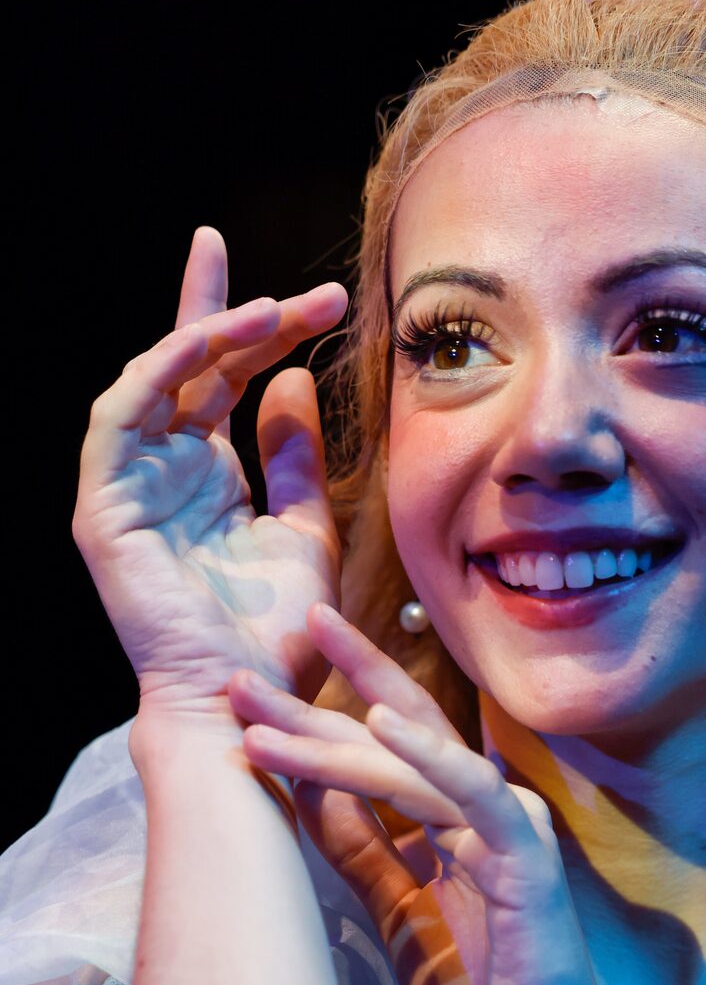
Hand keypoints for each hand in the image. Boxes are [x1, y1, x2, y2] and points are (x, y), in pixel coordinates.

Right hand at [72, 225, 348, 721]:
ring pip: (153, 381)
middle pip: (186, 368)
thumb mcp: (305, 531)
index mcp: (207, 479)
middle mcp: (163, 474)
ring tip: (269, 311)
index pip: (222, 382)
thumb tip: (291, 380)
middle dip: (235, 313)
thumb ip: (296, 461)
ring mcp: (129, 489)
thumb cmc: (280, 637)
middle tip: (292, 281)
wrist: (251, 703)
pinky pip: (120, 419)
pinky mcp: (103, 508)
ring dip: (205, 335)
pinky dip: (159, 374)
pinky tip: (208, 345)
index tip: (322, 299)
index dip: (261, 332)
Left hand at [227, 602, 629, 984]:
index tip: (249, 690)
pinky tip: (381, 722)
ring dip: (335, 736)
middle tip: (240, 674)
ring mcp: (506, 827)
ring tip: (261, 715)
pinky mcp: (527, 855)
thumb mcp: (396, 909)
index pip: (379, 752)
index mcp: (451, 821)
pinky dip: (431, 756)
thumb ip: (362, 849)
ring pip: (412, 764)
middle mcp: (480, 811)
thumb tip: (308, 790)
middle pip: (392, 738)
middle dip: (314, 703)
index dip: (316, 717)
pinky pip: (477, 794)